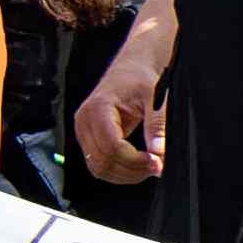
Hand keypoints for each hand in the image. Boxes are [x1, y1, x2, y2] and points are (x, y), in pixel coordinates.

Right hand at [71, 59, 159, 188]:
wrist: (132, 68)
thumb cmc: (141, 78)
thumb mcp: (155, 98)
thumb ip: (157, 126)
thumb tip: (159, 152)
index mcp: (97, 108)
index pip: (111, 147)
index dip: (135, 160)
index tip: (157, 162)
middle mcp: (84, 121)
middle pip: (101, 161)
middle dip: (131, 170)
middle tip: (157, 167)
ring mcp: (84, 131)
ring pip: (98, 167)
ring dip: (125, 174)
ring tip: (150, 167)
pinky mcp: (89, 138)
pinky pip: (99, 163)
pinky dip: (119, 170)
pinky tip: (138, 165)